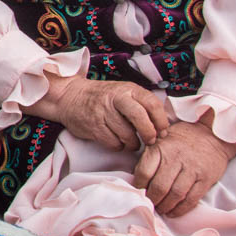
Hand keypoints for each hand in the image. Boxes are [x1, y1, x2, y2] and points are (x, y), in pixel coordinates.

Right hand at [31, 76, 168, 150]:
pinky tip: (117, 141)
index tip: (163, 132)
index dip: (161, 121)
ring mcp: (103, 112)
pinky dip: (118, 146)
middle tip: (151, 141)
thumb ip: (142, 105)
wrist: (71, 96)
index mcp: (128, 89)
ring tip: (132, 142)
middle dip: (148, 133)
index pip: (152, 104)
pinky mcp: (93, 126)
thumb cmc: (104, 98)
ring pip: (127, 134)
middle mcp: (115, 98)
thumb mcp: (124, 93)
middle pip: (139, 117)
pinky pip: (113, 142)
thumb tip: (164, 126)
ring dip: (133, 143)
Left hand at [132, 120, 235, 216]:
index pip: (144, 172)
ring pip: (175, 195)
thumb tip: (136, 179)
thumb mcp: (161, 139)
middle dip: (152, 200)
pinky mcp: (206, 179)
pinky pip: (191, 199)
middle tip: (150, 204)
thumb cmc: (180, 140)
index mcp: (161, 148)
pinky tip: (173, 211)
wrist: (211, 134)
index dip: (139, 186)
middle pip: (159, 187)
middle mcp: (176, 158)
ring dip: (165, 206)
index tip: (138, 192)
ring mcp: (192, 169)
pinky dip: (180, 209)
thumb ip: (150, 157)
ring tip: (161, 209)